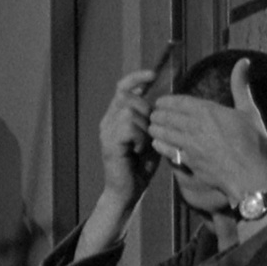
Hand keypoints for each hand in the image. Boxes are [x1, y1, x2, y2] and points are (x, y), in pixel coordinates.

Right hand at [97, 69, 162, 207]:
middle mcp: (108, 119)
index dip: (136, 78)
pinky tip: (138, 150)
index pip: (123, 87)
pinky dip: (139, 138)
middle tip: (149, 134)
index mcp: (116, 116)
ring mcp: (106, 130)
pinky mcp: (109, 142)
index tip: (152, 74)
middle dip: (146, 112)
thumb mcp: (149, 136)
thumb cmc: (140, 165)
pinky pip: (129, 127)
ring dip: (144, 128)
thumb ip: (150, 119)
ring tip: (143, 145)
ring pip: (130, 111)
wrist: (127, 191)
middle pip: (130, 98)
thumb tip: (160, 100)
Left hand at [147, 58, 266, 205]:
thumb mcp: (250, 112)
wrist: (252, 178)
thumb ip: (240, 86)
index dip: (166, 101)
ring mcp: (188, 144)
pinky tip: (158, 144)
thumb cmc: (254, 145)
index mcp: (207, 111)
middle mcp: (194, 125)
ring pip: (161, 132)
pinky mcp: (187, 161)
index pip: (177, 101)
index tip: (161, 102)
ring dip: (155, 129)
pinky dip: (160, 146)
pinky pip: (165, 150)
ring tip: (153, 127)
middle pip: (165, 115)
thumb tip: (243, 61)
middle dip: (157, 114)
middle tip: (154, 115)